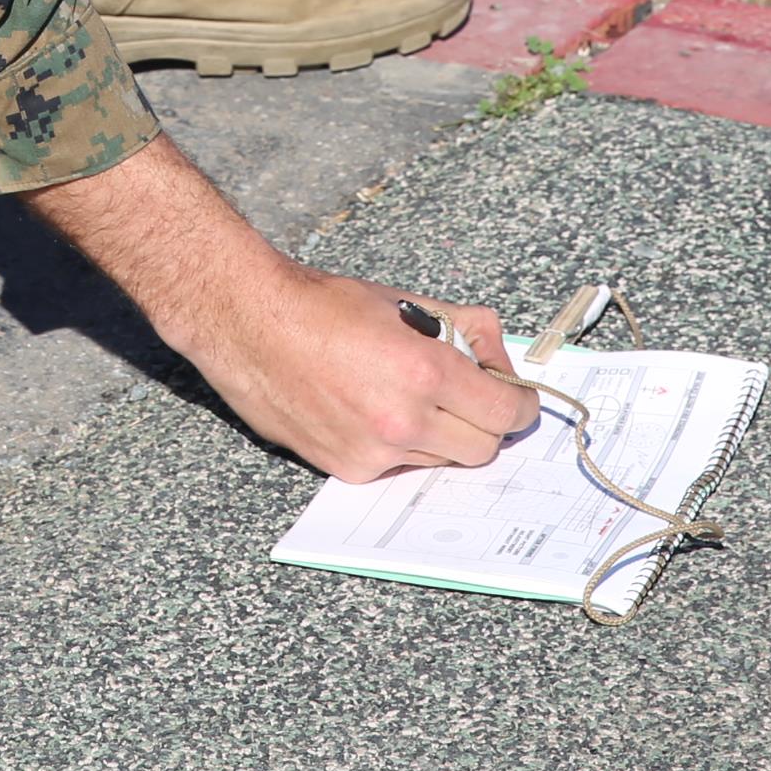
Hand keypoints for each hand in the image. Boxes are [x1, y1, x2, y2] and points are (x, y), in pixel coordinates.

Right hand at [181, 263, 535, 483]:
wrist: (250, 324)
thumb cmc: (322, 306)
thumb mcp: (405, 302)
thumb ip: (466, 329)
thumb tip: (499, 357)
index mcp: (425, 371)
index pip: (505, 412)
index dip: (520, 405)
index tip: (517, 399)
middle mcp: (403, 420)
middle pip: (482, 448)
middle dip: (484, 424)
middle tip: (468, 399)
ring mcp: (374, 451)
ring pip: (439, 460)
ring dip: (440, 435)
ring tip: (406, 395)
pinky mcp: (347, 468)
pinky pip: (397, 466)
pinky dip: (398, 445)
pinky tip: (369, 409)